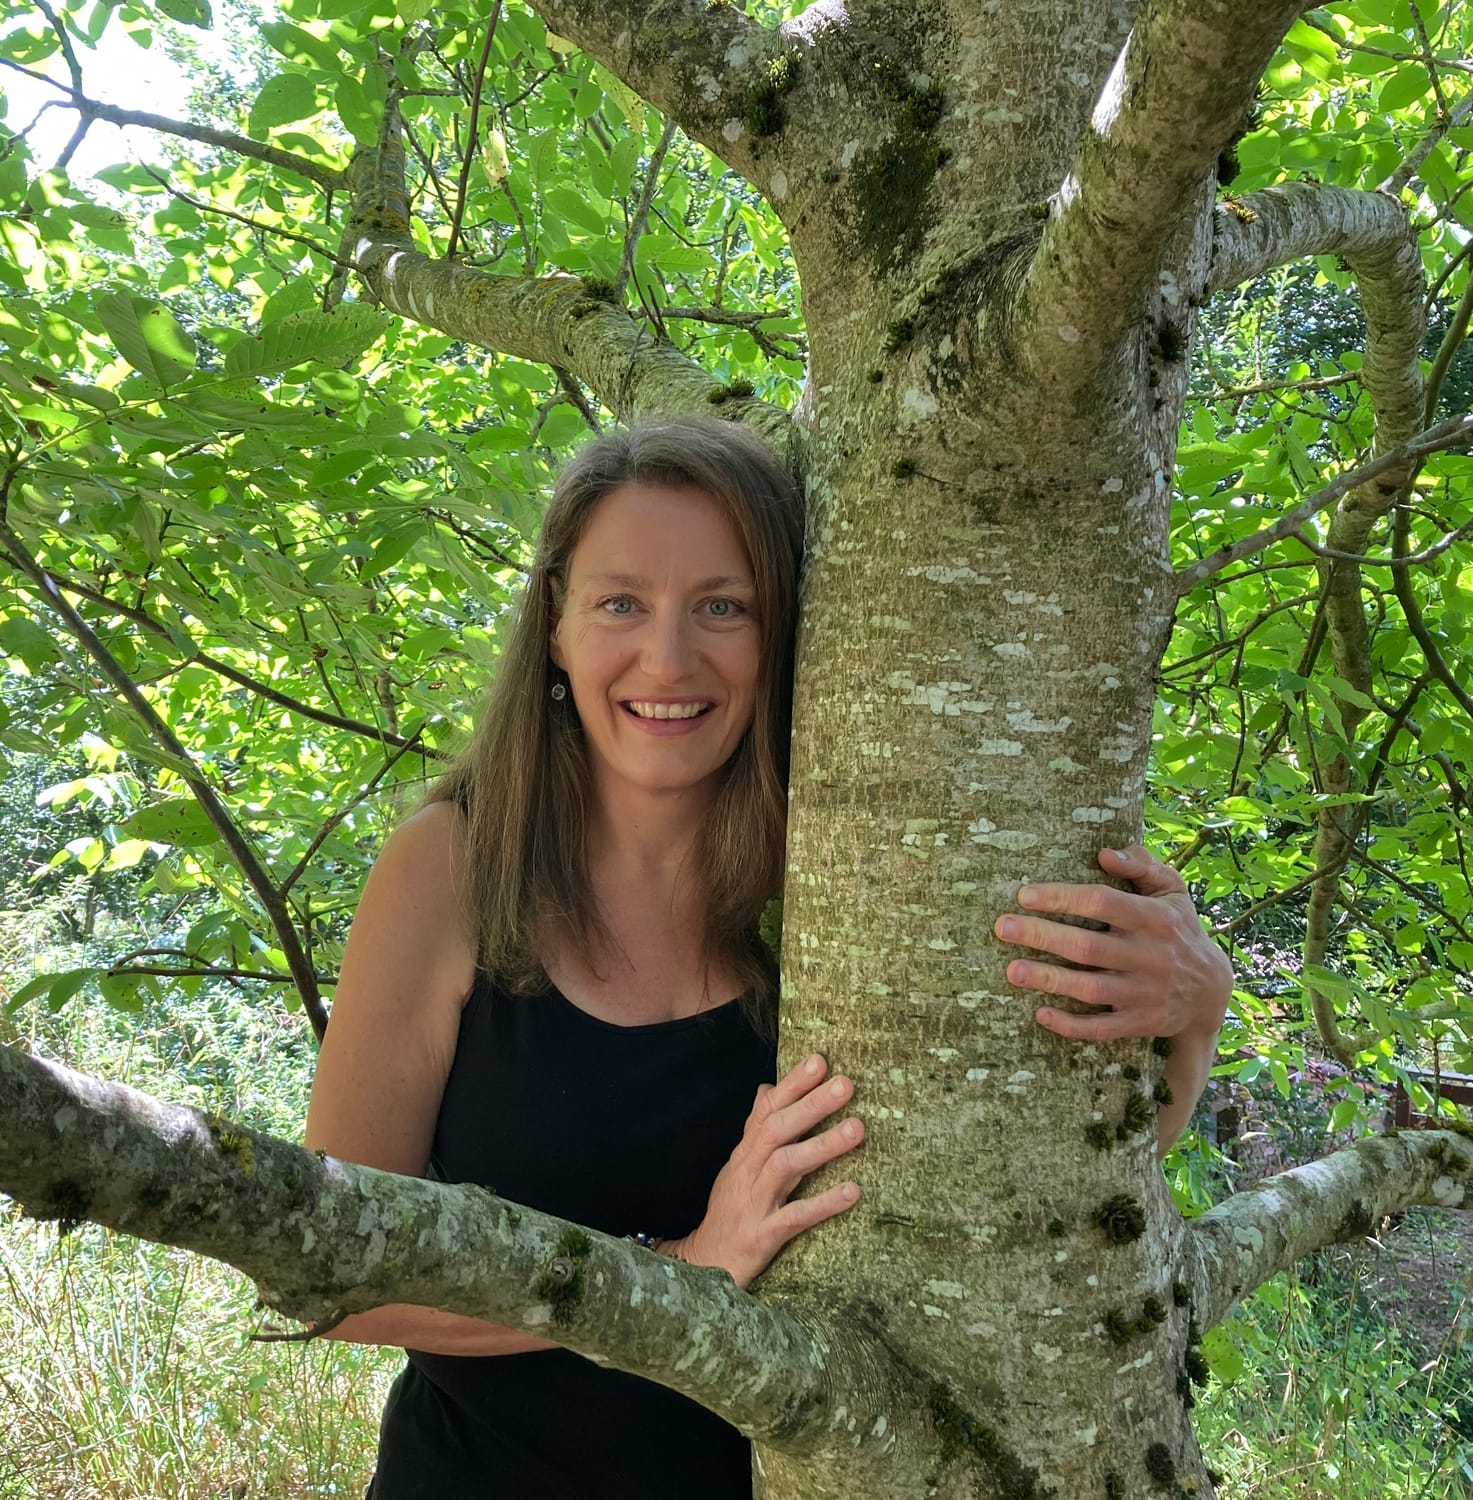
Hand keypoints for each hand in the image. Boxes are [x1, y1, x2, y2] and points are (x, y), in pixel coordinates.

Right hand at [674, 1054, 863, 1289]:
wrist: (703, 1265)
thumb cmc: (729, 1211)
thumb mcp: (738, 1165)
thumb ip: (755, 1127)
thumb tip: (766, 1088)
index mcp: (745, 1153)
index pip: (768, 1110)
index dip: (792, 1085)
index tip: (820, 1060)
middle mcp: (747, 1171)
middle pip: (777, 1130)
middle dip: (811, 1105)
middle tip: (846, 1084)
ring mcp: (754, 1203)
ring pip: (786, 1166)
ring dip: (822, 1146)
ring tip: (858, 1129)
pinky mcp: (762, 1236)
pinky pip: (794, 1217)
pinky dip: (823, 1204)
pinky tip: (853, 1192)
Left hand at [993, 845, 1232, 1043]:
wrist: (1211, 991)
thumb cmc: (1177, 929)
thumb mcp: (1171, 891)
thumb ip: (1141, 866)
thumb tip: (1104, 853)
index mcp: (1154, 919)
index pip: (1102, 902)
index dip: (1063, 897)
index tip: (1024, 895)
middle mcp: (1150, 956)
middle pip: (1089, 946)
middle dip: (1043, 935)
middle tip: (1003, 927)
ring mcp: (1145, 993)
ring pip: (1091, 988)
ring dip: (1050, 980)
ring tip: (1012, 970)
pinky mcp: (1141, 1023)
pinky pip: (1103, 1028)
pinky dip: (1072, 1026)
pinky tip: (1041, 1015)